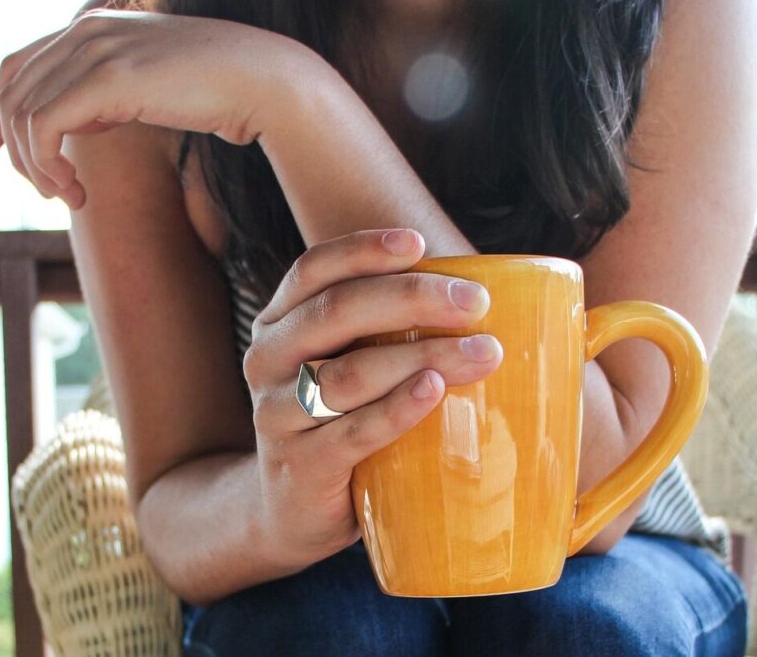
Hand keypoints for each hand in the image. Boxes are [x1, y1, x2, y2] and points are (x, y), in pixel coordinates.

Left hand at [0, 8, 320, 208]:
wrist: (265, 82)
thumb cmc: (222, 92)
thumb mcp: (154, 87)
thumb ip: (114, 93)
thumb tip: (85, 123)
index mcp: (94, 28)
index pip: (17, 64)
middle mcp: (85, 31)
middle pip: (12, 93)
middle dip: (17, 152)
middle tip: (51, 193)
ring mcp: (94, 50)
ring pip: (22, 114)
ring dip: (34, 167)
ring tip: (68, 198)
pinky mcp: (106, 79)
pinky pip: (44, 127)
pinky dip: (47, 167)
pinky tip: (76, 192)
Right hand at [245, 228, 503, 566]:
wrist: (290, 512)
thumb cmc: (339, 421)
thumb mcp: (344, 365)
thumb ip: (386, 329)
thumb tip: (487, 298)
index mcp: (279, 323)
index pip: (313, 270)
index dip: (363, 249)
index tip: (418, 243)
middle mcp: (270, 361)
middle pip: (336, 312)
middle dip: (411, 298)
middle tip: (475, 302)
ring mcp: (278, 415)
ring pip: (350, 373)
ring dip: (422, 356)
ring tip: (484, 353)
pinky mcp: (302, 466)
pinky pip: (352, 431)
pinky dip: (397, 409)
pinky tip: (435, 391)